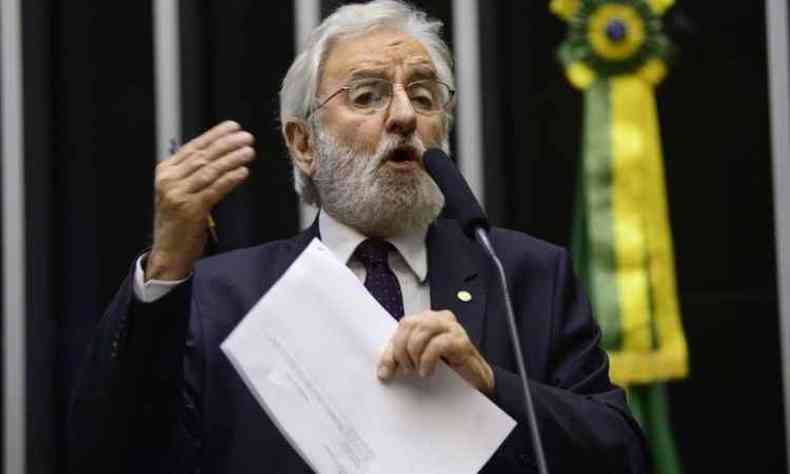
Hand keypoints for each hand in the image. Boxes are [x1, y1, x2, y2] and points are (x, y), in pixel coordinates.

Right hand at [146, 121, 254, 280]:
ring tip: (249, 151)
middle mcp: (169, 180)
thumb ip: (194, 173)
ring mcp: (178, 195)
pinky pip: (214, 190)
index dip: (215, 135)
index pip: (194, 147)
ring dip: (231, 159)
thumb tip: (220, 153)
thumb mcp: (180, 192)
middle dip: (227, 144)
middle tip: (246, 137)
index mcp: (166, 172)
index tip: (233, 127)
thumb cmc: (178, 222)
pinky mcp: (190, 210)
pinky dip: (229, 179)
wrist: (169, 252)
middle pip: (203, 156)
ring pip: (209, 171)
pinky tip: (242, 172)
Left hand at [377, 310, 494, 395]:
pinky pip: (437, 344)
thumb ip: (402, 359)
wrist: (474, 381)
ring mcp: (452, 327)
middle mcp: (439, 318)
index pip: (402, 326)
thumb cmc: (447, 369)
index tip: (385, 372)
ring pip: (422, 329)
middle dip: (401, 350)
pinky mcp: (461, 340)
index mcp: (427, 319)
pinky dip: (427, 360)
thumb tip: (383, 372)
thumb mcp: (419, 362)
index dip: (391, 349)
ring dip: (414, 353)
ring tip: (417, 370)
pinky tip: (428, 372)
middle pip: (409, 324)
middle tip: (406, 370)